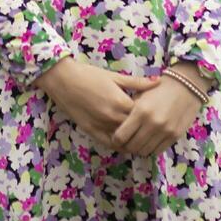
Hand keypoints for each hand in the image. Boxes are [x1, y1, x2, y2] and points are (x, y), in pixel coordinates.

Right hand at [33, 58, 159, 147]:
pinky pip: (109, 144)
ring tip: (142, 138)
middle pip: (135, 129)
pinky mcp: (91, 131)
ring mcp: (101, 126)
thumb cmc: (89, 74)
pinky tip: (126, 144)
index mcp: (120, 102)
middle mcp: (112, 117)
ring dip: (133, 140)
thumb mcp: (114, 76)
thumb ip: (137, 82)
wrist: (63, 79)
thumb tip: (158, 81)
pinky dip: (120, 146)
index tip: (155, 113)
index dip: (151, 115)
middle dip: (144, 129)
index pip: (143, 115)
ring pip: (124, 140)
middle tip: (152, 128)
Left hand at [111, 65, 213, 156]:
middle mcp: (152, 123)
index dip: (116, 139)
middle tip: (126, 142)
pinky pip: (157, 150)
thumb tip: (119, 128)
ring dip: (139, 149)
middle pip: (132, 146)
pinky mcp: (175, 137)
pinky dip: (151, 148)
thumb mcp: (140, 95)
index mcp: (140, 111)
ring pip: (144, 151)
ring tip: (138, 142)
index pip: (121, 136)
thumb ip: (129, 111)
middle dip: (126, 146)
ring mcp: (165, 131)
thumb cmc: (159, 90)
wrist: (185, 87)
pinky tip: (149, 141)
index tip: (116, 137)